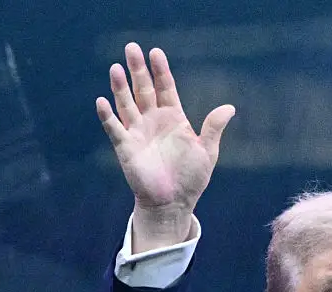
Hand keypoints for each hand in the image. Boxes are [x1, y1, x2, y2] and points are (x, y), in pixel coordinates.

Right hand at [96, 42, 234, 249]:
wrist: (174, 202)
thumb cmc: (192, 178)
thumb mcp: (207, 151)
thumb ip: (214, 128)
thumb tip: (229, 108)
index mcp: (174, 118)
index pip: (165, 88)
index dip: (161, 70)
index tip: (156, 52)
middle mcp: (153, 121)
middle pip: (143, 89)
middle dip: (138, 70)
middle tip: (132, 47)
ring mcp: (138, 132)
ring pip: (127, 104)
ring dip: (120, 87)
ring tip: (116, 68)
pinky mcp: (126, 147)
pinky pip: (114, 129)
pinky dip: (108, 116)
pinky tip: (102, 101)